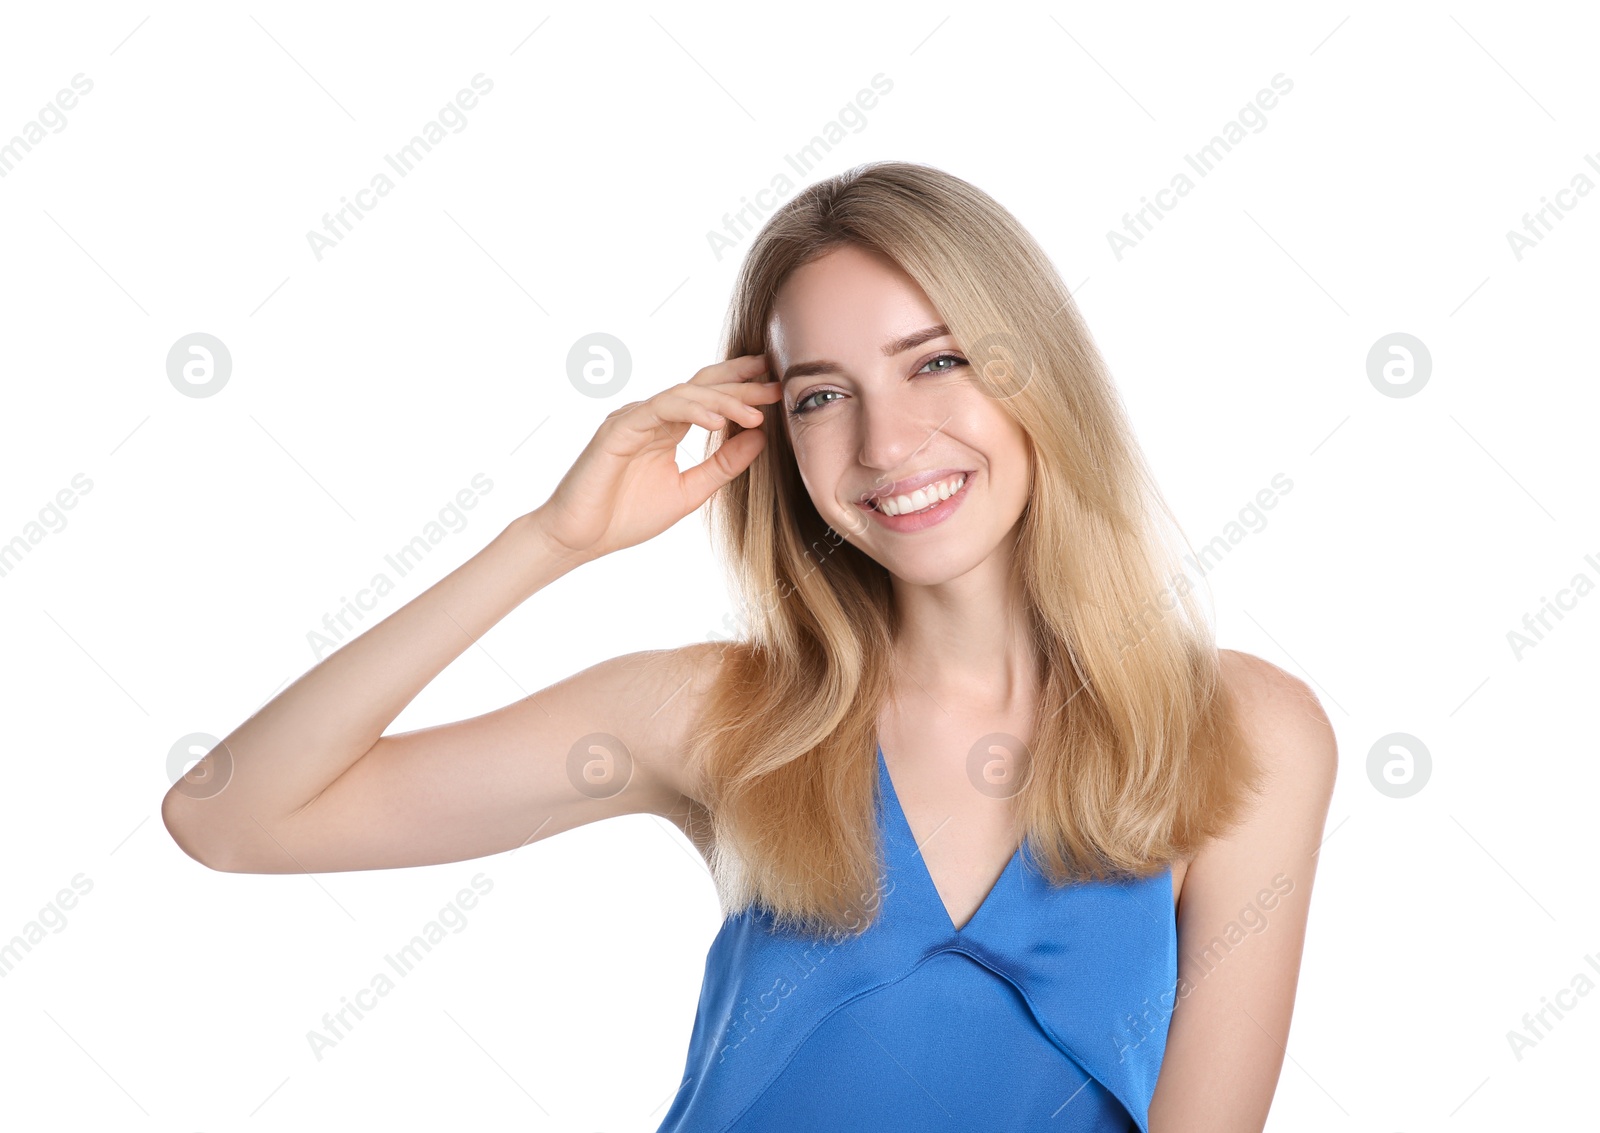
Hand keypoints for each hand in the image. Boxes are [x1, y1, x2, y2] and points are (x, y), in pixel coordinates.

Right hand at [530, 354, 782, 563]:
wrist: (580, 539)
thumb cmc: (626, 517)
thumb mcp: (690, 491)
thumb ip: (723, 465)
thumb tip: (760, 438)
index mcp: (667, 428)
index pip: (709, 397)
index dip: (742, 388)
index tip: (777, 389)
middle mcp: (651, 416)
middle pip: (701, 385)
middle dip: (741, 382)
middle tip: (777, 383)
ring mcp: (633, 418)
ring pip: (685, 394)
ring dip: (724, 400)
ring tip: (756, 412)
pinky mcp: (618, 428)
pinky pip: (661, 409)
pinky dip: (692, 411)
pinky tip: (719, 422)